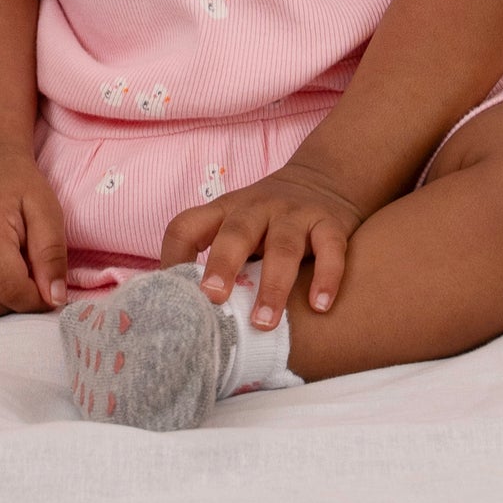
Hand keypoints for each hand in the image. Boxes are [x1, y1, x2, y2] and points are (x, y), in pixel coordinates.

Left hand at [160, 163, 362, 329]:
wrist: (324, 179)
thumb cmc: (268, 221)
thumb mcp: (237, 227)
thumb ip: (217, 258)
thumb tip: (185, 311)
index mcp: (224, 211)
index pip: (186, 226)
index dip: (173, 257)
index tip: (172, 296)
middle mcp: (256, 208)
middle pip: (235, 233)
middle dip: (222, 266)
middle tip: (214, 300)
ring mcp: (294, 214)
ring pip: (282, 247)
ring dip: (273, 286)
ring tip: (265, 323)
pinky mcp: (329, 223)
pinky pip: (330, 249)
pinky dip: (326, 277)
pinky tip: (320, 306)